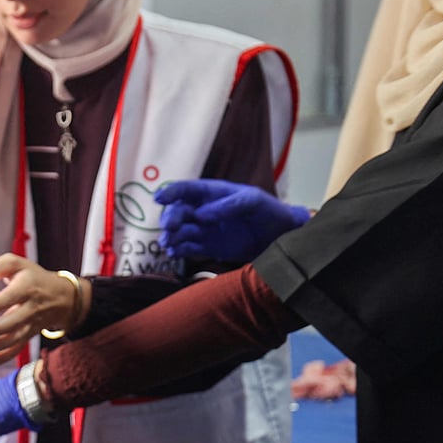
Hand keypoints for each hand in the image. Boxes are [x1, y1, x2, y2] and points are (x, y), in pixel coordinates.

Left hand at [0, 254, 85, 367]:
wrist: (63, 295)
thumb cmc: (31, 276)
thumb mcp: (13, 264)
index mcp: (27, 286)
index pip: (12, 296)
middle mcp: (32, 306)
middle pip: (15, 321)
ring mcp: (33, 322)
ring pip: (16, 338)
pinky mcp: (30, 334)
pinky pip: (18, 348)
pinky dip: (2, 357)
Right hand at [155, 179, 310, 261]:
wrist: (283, 237)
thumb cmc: (269, 211)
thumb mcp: (252, 200)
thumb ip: (227, 205)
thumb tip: (201, 215)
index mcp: (212, 194)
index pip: (186, 190)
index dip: (171, 192)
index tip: (159, 198)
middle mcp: (203, 210)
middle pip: (178, 212)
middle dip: (170, 218)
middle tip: (169, 227)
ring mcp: (205, 230)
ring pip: (179, 231)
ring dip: (170, 236)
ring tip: (168, 243)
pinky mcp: (208, 248)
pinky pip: (188, 248)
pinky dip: (178, 250)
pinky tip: (174, 253)